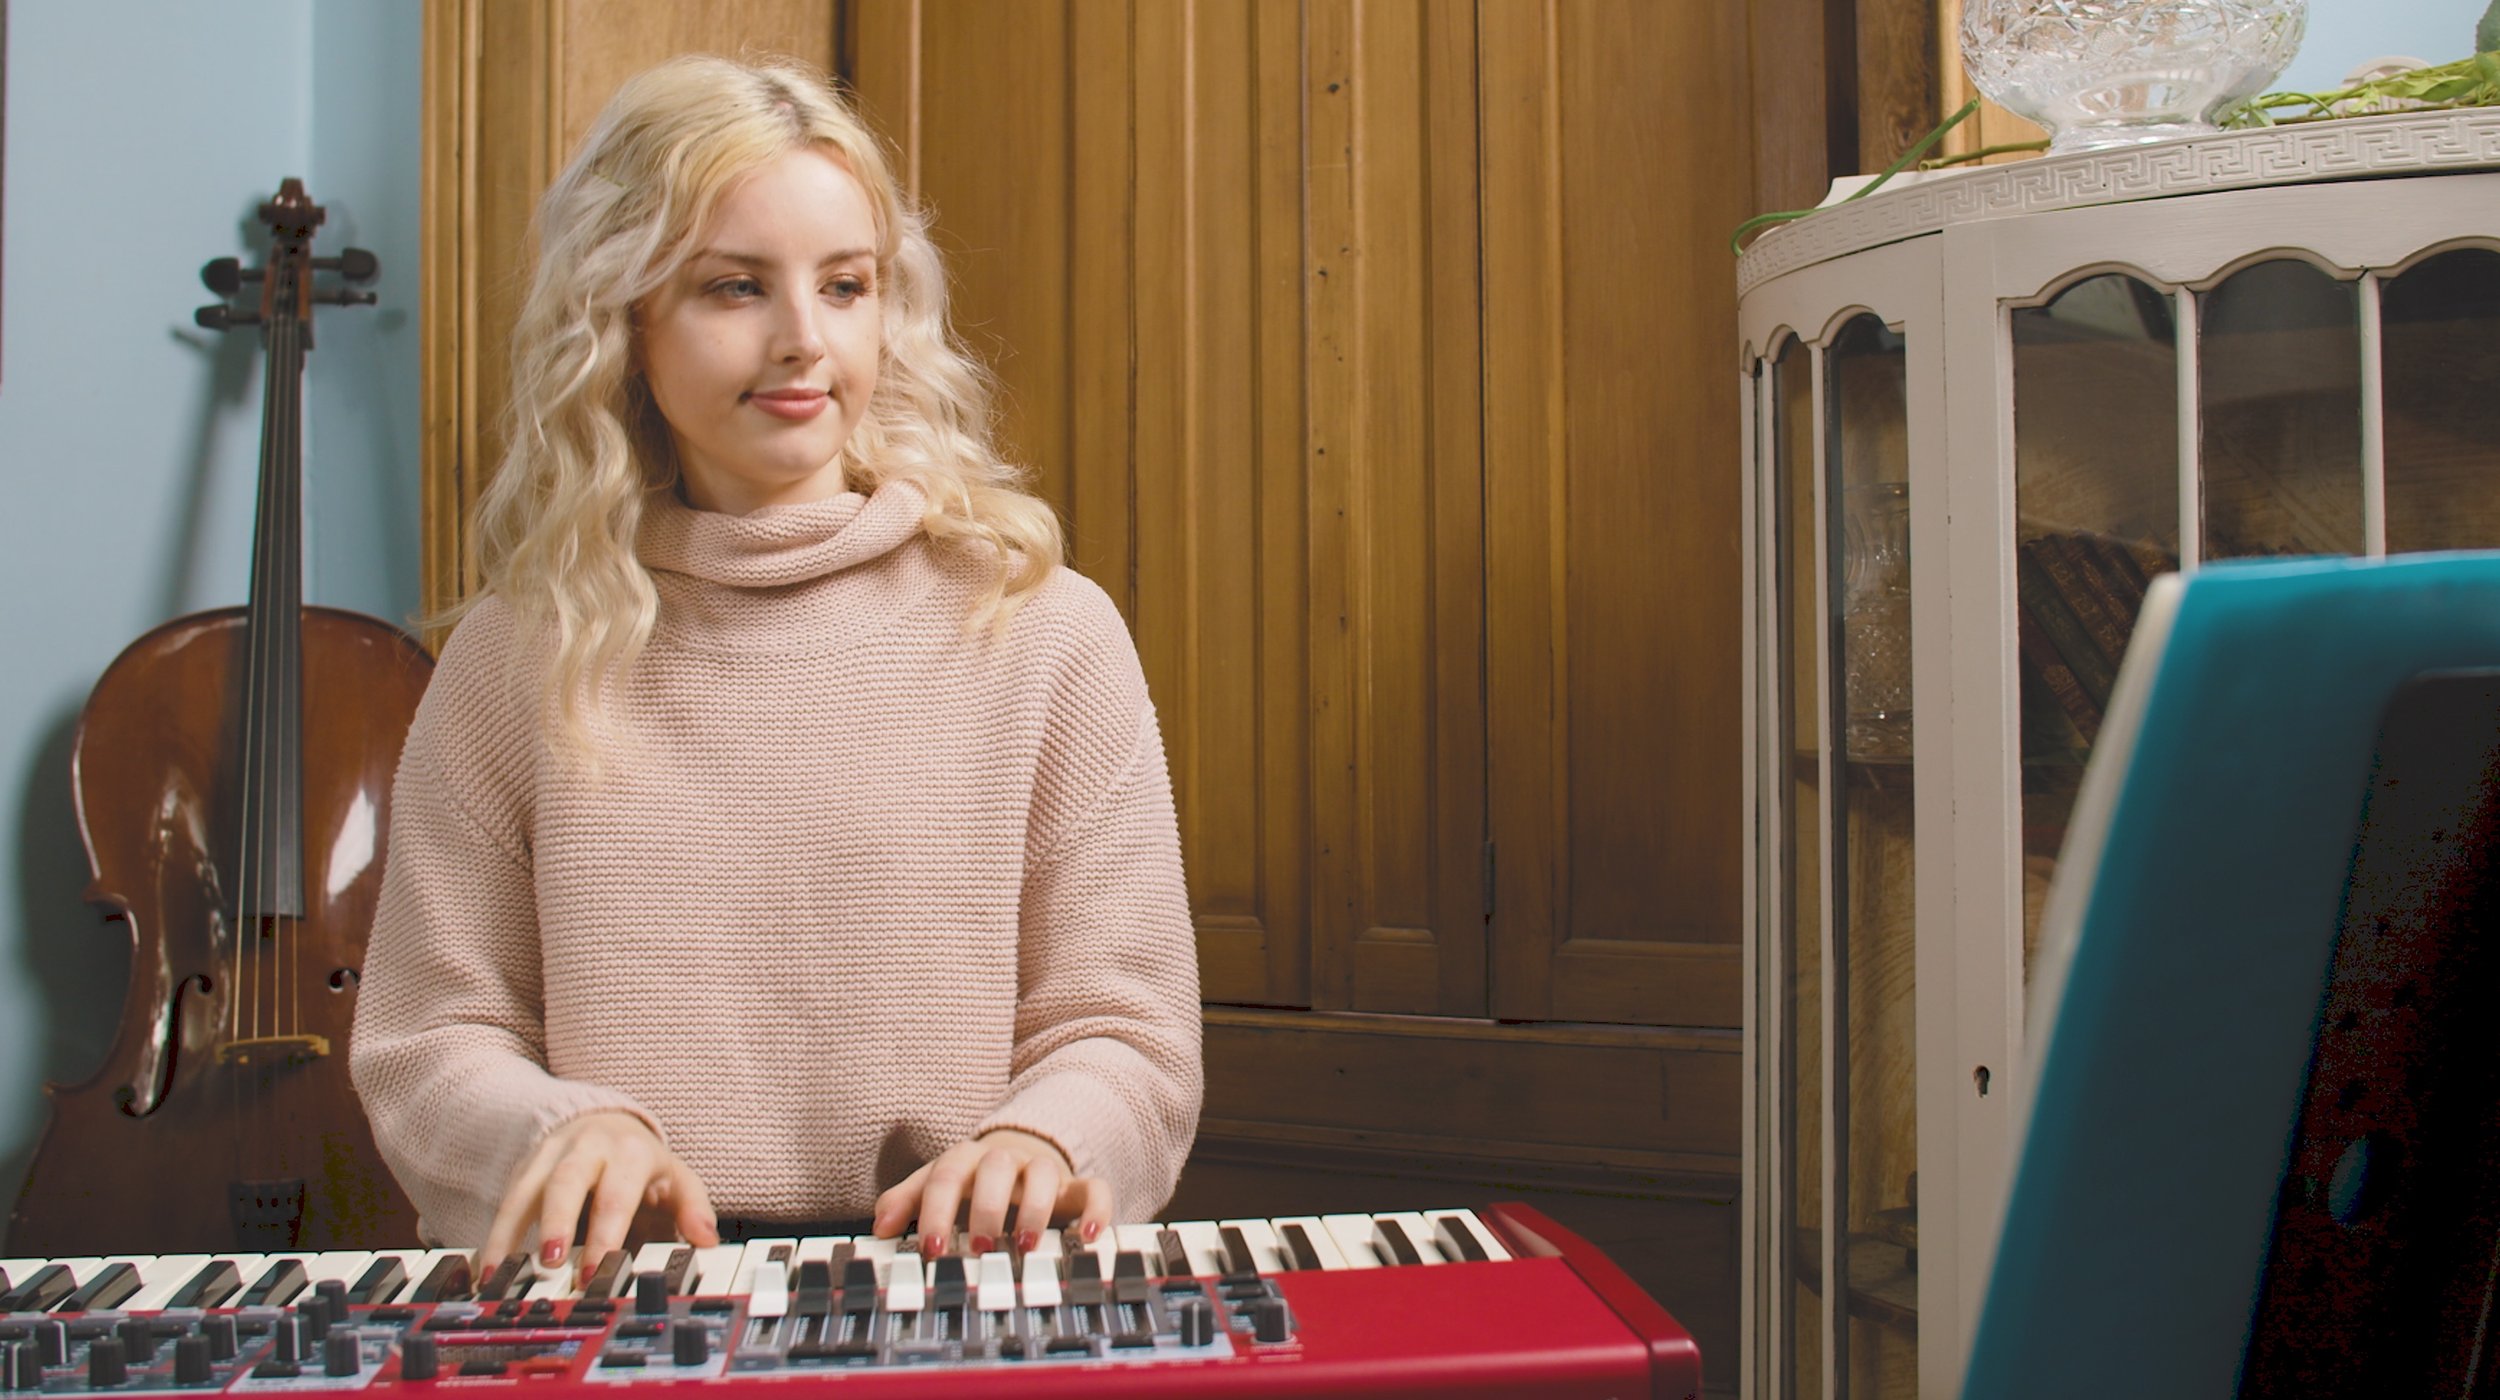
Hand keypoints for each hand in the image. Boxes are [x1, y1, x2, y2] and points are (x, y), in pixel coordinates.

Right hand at [479, 1109, 717, 1276]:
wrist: (601, 1121)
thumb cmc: (640, 1162)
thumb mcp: (676, 1178)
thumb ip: (692, 1208)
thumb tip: (706, 1240)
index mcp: (629, 1152)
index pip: (617, 1194)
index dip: (606, 1232)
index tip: (595, 1270)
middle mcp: (586, 1148)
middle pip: (566, 1182)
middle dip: (556, 1222)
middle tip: (549, 1263)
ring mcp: (550, 1155)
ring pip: (525, 1189)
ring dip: (511, 1232)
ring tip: (500, 1274)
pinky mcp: (524, 1167)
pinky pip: (505, 1200)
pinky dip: (494, 1235)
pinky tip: (485, 1268)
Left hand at [871, 1129, 1111, 1254]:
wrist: (1022, 1153)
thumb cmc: (974, 1181)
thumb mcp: (938, 1186)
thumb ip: (907, 1201)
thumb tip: (880, 1226)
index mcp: (967, 1159)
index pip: (947, 1175)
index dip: (938, 1211)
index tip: (934, 1248)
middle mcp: (1005, 1160)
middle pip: (996, 1167)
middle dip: (987, 1208)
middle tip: (979, 1247)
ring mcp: (1043, 1170)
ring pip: (1044, 1174)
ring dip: (1034, 1209)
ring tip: (1025, 1245)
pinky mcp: (1075, 1186)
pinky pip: (1094, 1189)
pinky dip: (1095, 1211)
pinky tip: (1087, 1237)